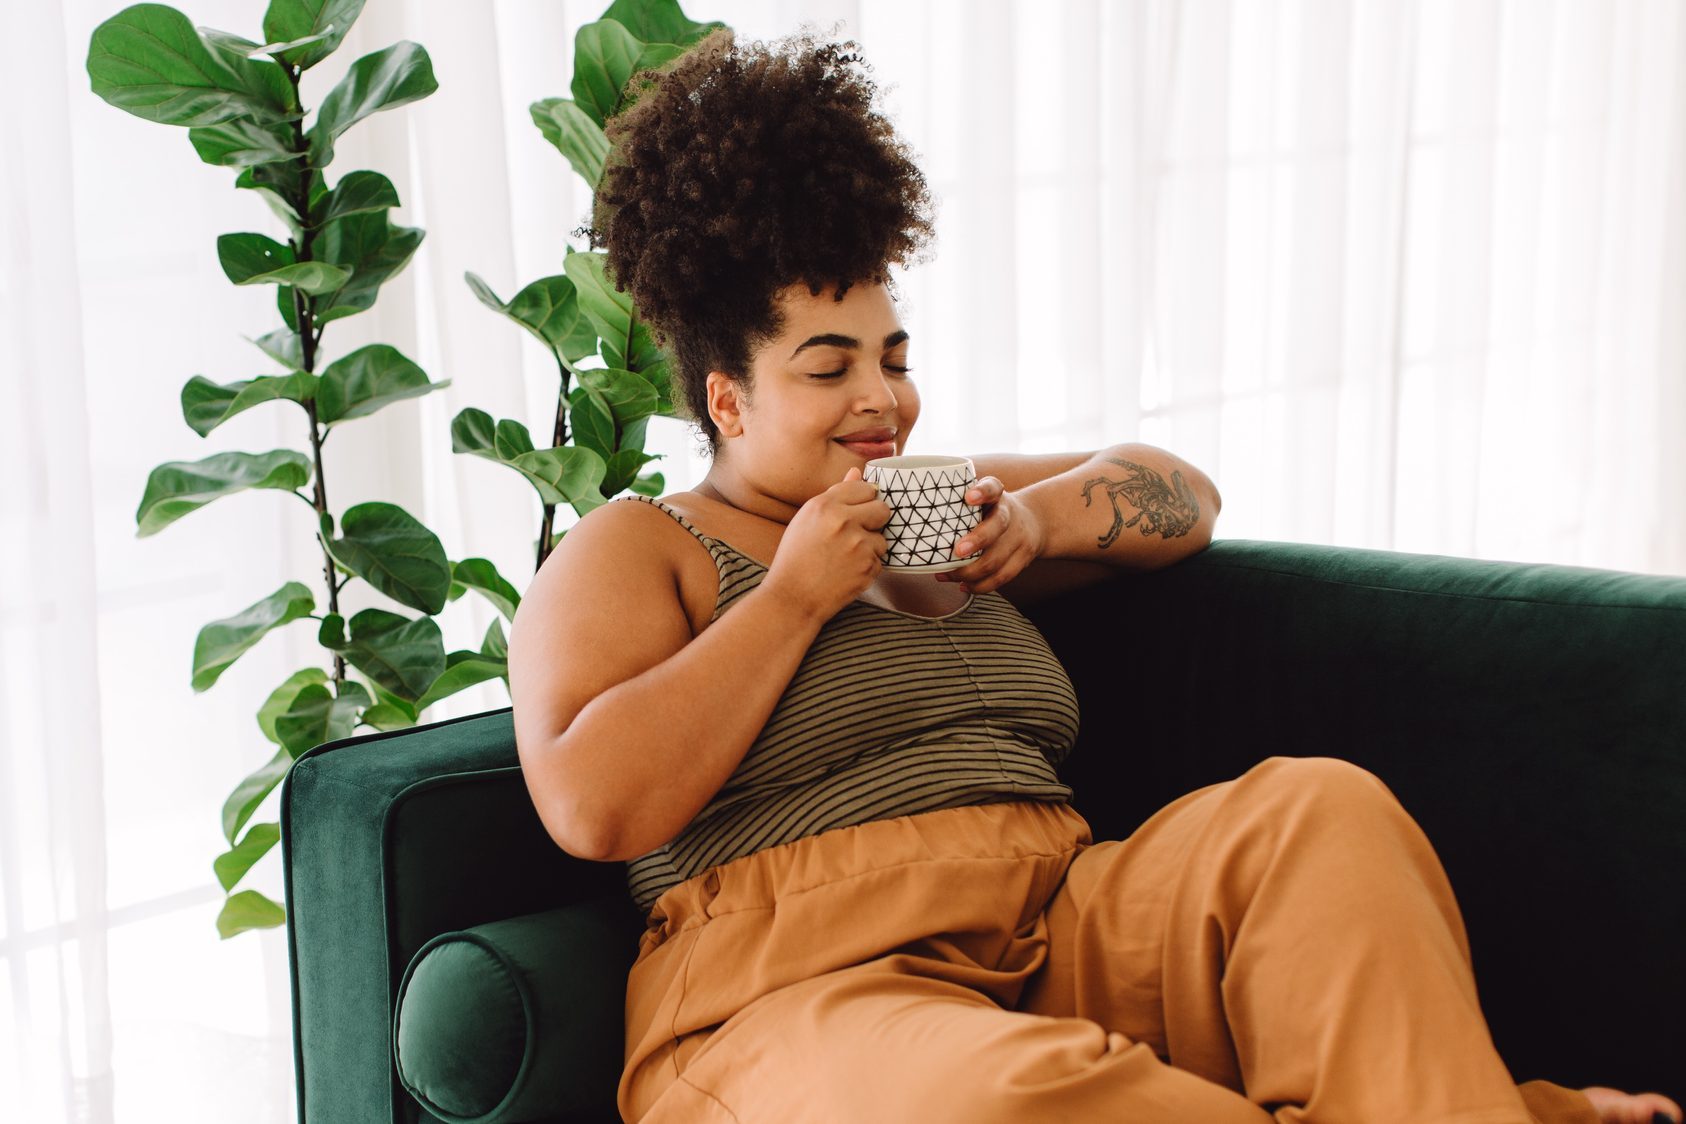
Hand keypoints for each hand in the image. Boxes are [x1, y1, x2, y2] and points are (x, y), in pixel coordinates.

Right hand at [762, 466, 891, 622]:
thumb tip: (858, 472)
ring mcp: (857, 545)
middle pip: (882, 509)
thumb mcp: (807, 519)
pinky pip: (880, 560)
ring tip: (845, 558)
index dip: (863, 501)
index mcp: (824, 505)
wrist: (792, 598)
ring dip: (870, 547)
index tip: (854, 513)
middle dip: (874, 520)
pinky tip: (847, 572)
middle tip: (855, 535)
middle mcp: (842, 521)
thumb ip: (836, 495)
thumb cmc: (796, 557)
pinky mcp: (868, 567)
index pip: (865, 488)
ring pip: (882, 537)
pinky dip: (868, 567)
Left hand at [935, 476, 1046, 594]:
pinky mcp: (1022, 559)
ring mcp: (1019, 538)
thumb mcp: (982, 496)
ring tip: (945, 575)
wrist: (1034, 520)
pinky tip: (962, 585)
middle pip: (998, 526)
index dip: (982, 492)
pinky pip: (1002, 577)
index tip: (969, 497)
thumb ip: (955, 497)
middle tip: (956, 551)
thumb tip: (907, 508)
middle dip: (977, 541)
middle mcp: (1010, 514)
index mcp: (997, 495)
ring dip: (970, 571)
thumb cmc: (991, 509)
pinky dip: (981, 586)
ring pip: (997, 559)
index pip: (993, 487)